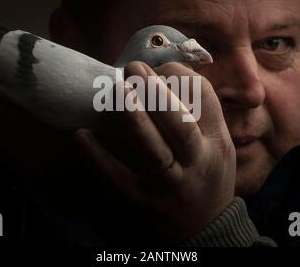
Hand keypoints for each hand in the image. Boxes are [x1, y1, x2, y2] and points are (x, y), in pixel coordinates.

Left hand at [74, 61, 235, 243]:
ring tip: (117, 90)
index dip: (181, 77)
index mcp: (216, 143)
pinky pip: (118, 180)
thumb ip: (200, 115)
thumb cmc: (207, 178)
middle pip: (179, 124)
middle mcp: (197, 163)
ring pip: (153, 151)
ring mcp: (170, 186)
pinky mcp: (143, 203)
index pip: (205, 101)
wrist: (205, 232)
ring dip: (134, 120)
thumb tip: (166, 75)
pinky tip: (82, 135)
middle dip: (157, 91)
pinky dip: (99, 158)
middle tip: (134, 68)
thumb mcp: (218, 147)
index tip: (160, 67)